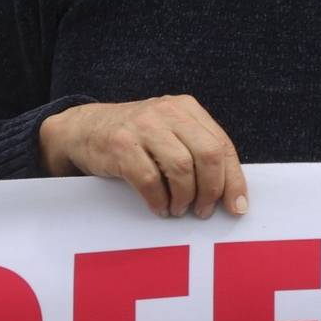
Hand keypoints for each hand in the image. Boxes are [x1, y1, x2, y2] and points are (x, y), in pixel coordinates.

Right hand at [39, 96, 248, 219]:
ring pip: (181, 168)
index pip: (222, 145)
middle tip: (203, 211)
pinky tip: (159, 207)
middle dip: (211, 190)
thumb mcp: (170, 131)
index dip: (233, 179)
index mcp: (187, 109)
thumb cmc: (137, 137)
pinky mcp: (120, 144)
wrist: (84, 128)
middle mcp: (168, 113)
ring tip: (179, 209)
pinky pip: (149, 179)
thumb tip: (228, 192)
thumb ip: (197, 150)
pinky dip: (159, 200)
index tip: (236, 206)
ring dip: (184, 197)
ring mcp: (143, 126)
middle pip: (207, 155)